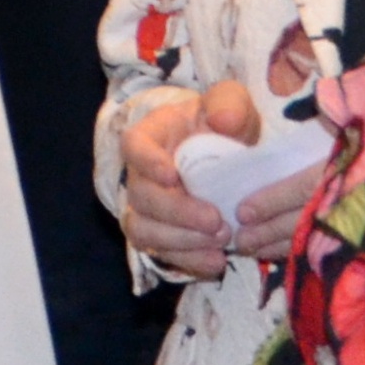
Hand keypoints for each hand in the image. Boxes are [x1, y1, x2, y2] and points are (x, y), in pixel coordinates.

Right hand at [119, 81, 261, 280]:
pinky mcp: (163, 235)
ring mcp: (149, 208)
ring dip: (180, 241)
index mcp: (151, 136)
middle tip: (215, 221)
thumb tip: (224, 122)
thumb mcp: (231, 102)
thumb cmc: (222, 123)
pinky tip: (216, 262)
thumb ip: (229, 104)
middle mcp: (141, 175)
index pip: (133, 146)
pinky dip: (188, 261)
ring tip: (220, 241)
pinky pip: (163, 253)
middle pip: (141, 198)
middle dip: (177, 213)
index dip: (147, 163)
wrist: (229, 153)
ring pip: (144, 231)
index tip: (172, 176)